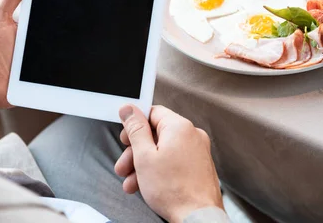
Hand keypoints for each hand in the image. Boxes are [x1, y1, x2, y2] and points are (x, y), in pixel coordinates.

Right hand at [114, 105, 222, 222]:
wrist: (197, 218)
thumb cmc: (174, 191)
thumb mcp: (144, 156)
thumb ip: (135, 129)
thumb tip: (129, 109)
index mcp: (179, 127)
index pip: (152, 112)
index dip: (134, 124)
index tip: (125, 136)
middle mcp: (192, 135)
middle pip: (156, 134)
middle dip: (135, 151)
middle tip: (124, 164)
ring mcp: (197, 152)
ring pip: (163, 150)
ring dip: (144, 164)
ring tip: (130, 181)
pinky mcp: (198, 166)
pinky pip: (173, 161)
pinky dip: (158, 170)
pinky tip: (145, 185)